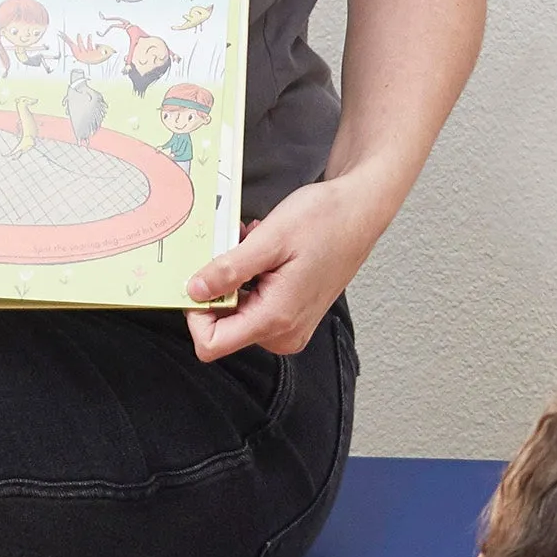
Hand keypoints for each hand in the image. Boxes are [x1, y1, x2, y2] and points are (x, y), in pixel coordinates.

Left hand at [185, 170, 386, 364]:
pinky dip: (251, 279)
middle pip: (223, 328)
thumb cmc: (326, 221)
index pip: (211, 344)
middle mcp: (283, 333)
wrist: (361, 212)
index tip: (201, 279)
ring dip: (236, 279)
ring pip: (237, 313)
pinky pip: (255, 305)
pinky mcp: (293, 316)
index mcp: (276, 318)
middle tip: (235, 252)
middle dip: (220, 288)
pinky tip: (265, 253)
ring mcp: (290, 326)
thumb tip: (195, 291)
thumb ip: (228, 271)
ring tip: (255, 246)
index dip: (196, 314)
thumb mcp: (269, 240)